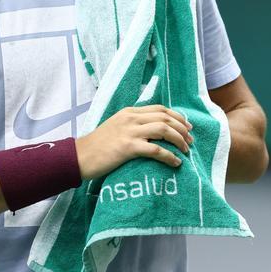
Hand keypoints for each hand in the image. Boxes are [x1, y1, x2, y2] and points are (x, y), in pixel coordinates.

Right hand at [76, 105, 193, 179]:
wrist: (79, 157)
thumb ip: (133, 124)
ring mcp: (129, 132)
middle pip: (165, 118)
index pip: (160, 109)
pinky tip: (176, 162)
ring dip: (179, 140)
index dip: (177, 117)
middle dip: (182, 128)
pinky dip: (170, 156)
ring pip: (164, 130)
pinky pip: (156, 150)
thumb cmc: (98, 146)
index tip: (187, 126)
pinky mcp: (128, 147)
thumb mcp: (116, 127)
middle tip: (191, 140)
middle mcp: (131, 118)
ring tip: (186, 150)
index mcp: (129, 112)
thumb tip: (153, 131)